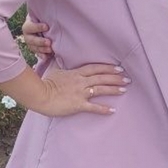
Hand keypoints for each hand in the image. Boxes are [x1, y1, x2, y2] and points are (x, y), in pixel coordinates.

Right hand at [0, 64, 130, 116]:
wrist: (39, 95)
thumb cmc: (46, 83)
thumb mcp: (56, 70)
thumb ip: (62, 66)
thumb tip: (60, 57)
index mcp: (76, 73)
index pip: (96, 68)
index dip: (108, 68)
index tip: (119, 69)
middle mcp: (81, 81)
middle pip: (102, 77)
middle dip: (116, 78)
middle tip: (128, 79)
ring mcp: (80, 93)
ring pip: (100, 89)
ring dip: (113, 89)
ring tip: (124, 90)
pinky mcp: (78, 105)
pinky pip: (93, 107)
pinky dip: (103, 109)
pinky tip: (112, 110)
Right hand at [22, 17, 53, 58]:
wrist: (46, 26)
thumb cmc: (45, 19)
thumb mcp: (43, 15)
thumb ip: (46, 14)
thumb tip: (52, 3)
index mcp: (28, 25)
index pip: (30, 26)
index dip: (37, 27)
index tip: (47, 27)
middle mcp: (27, 35)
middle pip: (30, 40)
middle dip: (40, 42)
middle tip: (49, 42)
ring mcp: (30, 43)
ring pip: (33, 48)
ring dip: (41, 49)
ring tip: (50, 50)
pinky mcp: (35, 49)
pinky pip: (37, 54)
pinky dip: (42, 55)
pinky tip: (47, 57)